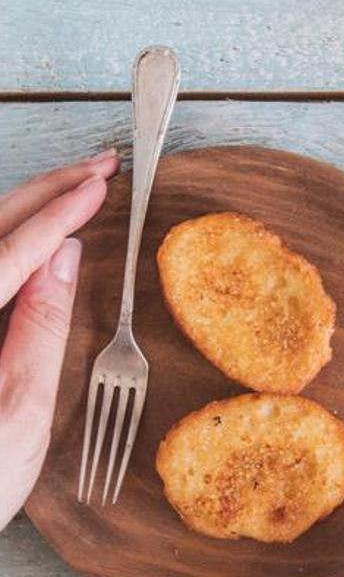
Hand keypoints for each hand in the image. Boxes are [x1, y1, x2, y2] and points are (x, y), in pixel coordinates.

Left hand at [0, 150, 118, 528]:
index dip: (60, 215)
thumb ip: (38, 327)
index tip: (101, 187)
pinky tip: (41, 233)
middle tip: (100, 167)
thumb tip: (63, 260)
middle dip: (46, 190)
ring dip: (29, 205)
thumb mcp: (22, 409)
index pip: (9, 251)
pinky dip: (12, 238)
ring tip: (79, 187)